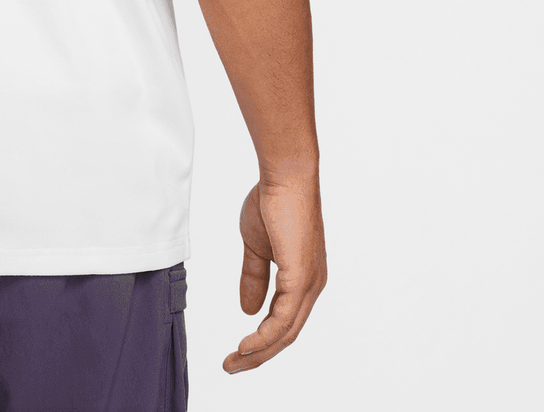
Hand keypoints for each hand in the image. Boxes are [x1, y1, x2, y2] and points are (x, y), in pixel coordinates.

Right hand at [224, 175, 326, 372]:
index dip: (261, 340)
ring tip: (234, 362)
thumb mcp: (257, 246)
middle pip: (286, 334)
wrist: (284, 177)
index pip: (283, 321)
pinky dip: (264, 336)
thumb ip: (255, 277)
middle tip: (231, 367)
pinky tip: (247, 345)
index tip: (237, 351)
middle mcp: (312, 286)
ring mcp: (309, 284)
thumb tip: (248, 310)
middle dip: (258, 355)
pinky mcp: (301, 278)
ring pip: (285, 333)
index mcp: (303, 279)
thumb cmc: (272, 202)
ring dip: (258, 352)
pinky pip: (283, 319)